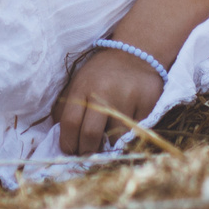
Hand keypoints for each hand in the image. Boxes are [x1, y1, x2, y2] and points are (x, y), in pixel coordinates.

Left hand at [53, 44, 167, 157]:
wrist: (136, 54)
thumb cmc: (101, 73)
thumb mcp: (78, 83)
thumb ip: (66, 107)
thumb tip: (60, 136)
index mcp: (82, 87)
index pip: (69, 122)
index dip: (67, 143)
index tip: (69, 151)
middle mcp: (104, 93)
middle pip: (90, 134)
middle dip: (86, 151)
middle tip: (87, 154)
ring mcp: (127, 99)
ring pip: (115, 138)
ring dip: (109, 146)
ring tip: (107, 142)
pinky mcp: (147, 104)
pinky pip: (136, 132)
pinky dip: (129, 136)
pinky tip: (126, 130)